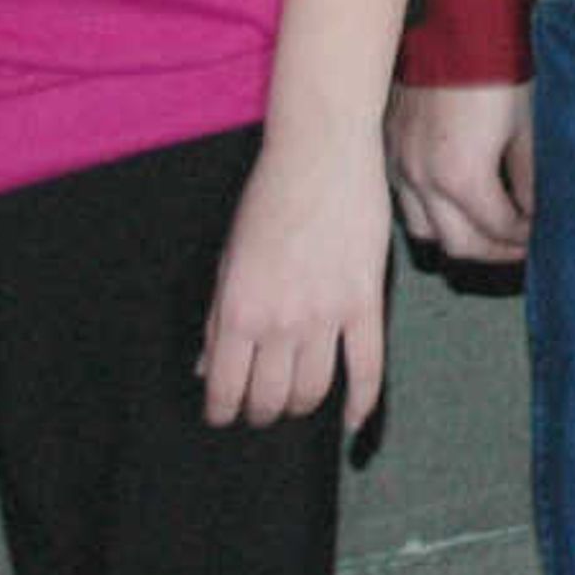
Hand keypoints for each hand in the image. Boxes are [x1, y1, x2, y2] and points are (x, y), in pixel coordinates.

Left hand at [203, 116, 391, 427]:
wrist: (320, 153)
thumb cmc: (267, 199)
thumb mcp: (228, 259)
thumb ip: (217, 319)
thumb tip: (206, 370)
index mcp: (239, 311)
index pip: (226, 389)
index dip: (223, 411)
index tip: (226, 412)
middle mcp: (280, 322)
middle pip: (272, 398)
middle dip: (263, 412)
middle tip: (263, 407)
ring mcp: (326, 313)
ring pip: (315, 390)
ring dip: (302, 406)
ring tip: (297, 401)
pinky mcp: (364, 300)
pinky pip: (368, 366)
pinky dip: (362, 402)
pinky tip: (352, 421)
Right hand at [385, 77, 535, 265]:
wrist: (456, 19)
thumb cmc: (499, 65)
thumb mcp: (526, 123)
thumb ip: (530, 177)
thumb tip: (536, 214)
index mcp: (461, 177)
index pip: (499, 231)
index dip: (526, 239)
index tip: (543, 235)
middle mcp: (422, 179)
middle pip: (461, 245)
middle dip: (497, 249)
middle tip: (523, 243)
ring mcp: (399, 164)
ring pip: (426, 231)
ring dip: (460, 237)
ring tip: (490, 228)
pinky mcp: (389, 147)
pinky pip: (406, 201)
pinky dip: (431, 212)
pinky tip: (456, 201)